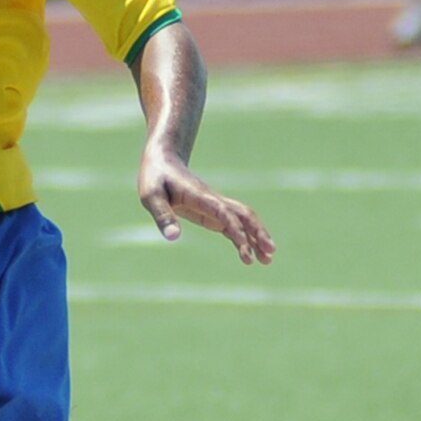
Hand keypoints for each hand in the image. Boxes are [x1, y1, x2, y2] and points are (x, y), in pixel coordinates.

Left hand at [138, 149, 274, 266]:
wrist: (163, 161)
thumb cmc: (155, 178)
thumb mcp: (151, 197)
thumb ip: (163, 216)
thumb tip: (174, 237)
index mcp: (200, 196)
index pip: (223, 211)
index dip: (234, 228)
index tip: (243, 246)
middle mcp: (213, 199)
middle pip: (244, 214)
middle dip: (258, 233)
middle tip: (269, 254)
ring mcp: (216, 205)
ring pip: (244, 219)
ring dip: (257, 237)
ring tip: (267, 260)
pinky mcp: (212, 212)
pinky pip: (233, 225)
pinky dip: (244, 239)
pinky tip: (250, 255)